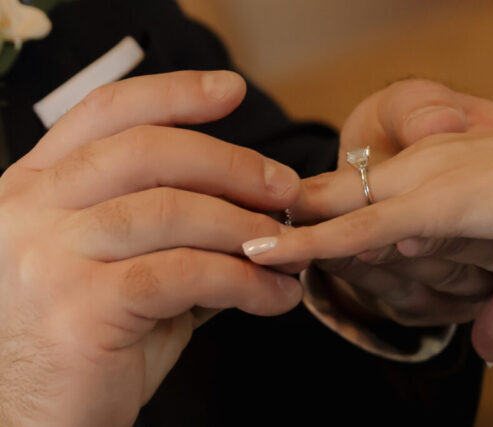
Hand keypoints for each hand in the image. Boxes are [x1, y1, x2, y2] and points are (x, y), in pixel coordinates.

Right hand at [0, 71, 302, 425]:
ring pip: (172, 211)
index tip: (230, 90)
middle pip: (147, 151)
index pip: (106, 113)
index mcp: (36, 186)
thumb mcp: (120, 264)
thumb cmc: (90, 337)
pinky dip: (244, 282)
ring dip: (246, 229)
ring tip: (285, 253)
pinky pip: (184, 274)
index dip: (173, 93)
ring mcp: (47, 256)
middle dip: (231, 164)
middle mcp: (30, 209)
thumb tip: (254, 203)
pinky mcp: (80, 308)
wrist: (40, 417)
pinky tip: (274, 298)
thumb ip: (169, 224)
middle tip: (284, 189)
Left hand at [245, 89, 492, 361]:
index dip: (321, 216)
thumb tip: (487, 352)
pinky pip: (359, 228)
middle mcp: (420, 173)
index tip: (282, 233)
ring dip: (286, 230)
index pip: (362, 198)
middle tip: (234, 235)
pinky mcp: (435, 202)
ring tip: (232, 247)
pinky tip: (271, 253)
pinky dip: (313, 242)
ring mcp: (423, 184)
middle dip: (286, 218)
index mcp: (437, 180)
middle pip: (333, 196)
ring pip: (335, 209)